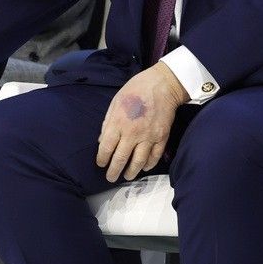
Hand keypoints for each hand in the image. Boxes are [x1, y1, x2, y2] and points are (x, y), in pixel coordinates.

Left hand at [96, 63, 188, 182]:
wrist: (162, 85)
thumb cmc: (134, 90)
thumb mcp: (114, 103)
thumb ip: (107, 122)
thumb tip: (102, 140)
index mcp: (117, 123)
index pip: (106, 148)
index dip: (102, 159)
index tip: (100, 164)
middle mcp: (132, 133)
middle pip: (120, 158)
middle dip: (113, 171)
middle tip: (110, 178)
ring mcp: (148, 137)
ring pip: (138, 162)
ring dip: (131, 172)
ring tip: (126, 177)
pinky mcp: (162, 138)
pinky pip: (154, 156)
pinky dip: (148, 164)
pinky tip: (143, 168)